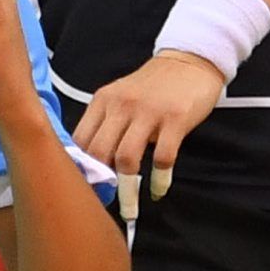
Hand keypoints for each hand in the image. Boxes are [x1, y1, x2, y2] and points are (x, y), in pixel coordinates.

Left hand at [73, 49, 225, 197]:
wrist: (190, 61)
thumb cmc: (153, 86)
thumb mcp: (120, 97)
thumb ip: (104, 124)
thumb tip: (89, 163)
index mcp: (102, 101)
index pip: (80, 140)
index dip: (79, 168)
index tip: (81, 190)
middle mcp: (121, 105)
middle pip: (99, 151)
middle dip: (100, 183)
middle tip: (104, 204)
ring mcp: (148, 112)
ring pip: (127, 159)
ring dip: (127, 191)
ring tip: (130, 210)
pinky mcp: (175, 119)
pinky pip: (163, 158)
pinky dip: (159, 180)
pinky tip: (157, 189)